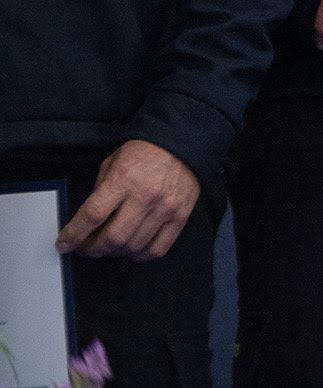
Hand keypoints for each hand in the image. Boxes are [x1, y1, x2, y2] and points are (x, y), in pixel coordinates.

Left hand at [56, 141, 199, 261]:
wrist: (182, 143)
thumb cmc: (144, 152)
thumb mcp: (112, 163)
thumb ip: (100, 191)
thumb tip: (88, 221)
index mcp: (124, 179)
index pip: (93, 215)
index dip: (74, 235)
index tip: (64, 244)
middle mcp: (145, 196)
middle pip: (112, 237)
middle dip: (92, 249)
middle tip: (86, 248)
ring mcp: (165, 209)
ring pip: (133, 246)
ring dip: (114, 252)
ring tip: (109, 246)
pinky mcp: (180, 217)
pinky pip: (157, 249)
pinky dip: (140, 255)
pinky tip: (132, 249)